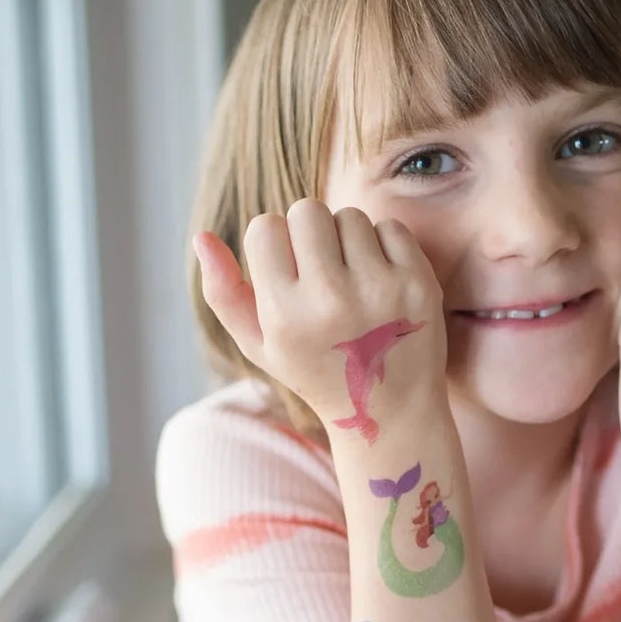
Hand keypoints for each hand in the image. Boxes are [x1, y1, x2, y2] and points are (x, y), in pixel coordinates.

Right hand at [194, 202, 447, 444]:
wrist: (390, 411)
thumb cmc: (316, 371)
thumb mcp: (260, 344)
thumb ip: (223, 293)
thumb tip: (201, 237)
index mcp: (284, 314)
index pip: (265, 226)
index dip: (273, 243)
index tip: (287, 271)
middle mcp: (331, 300)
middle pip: (307, 210)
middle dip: (309, 231)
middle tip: (320, 269)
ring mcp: (380, 290)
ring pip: (350, 216)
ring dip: (347, 238)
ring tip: (351, 280)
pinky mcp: (419, 283)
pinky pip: (391, 228)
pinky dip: (384, 246)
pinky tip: (380, 282)